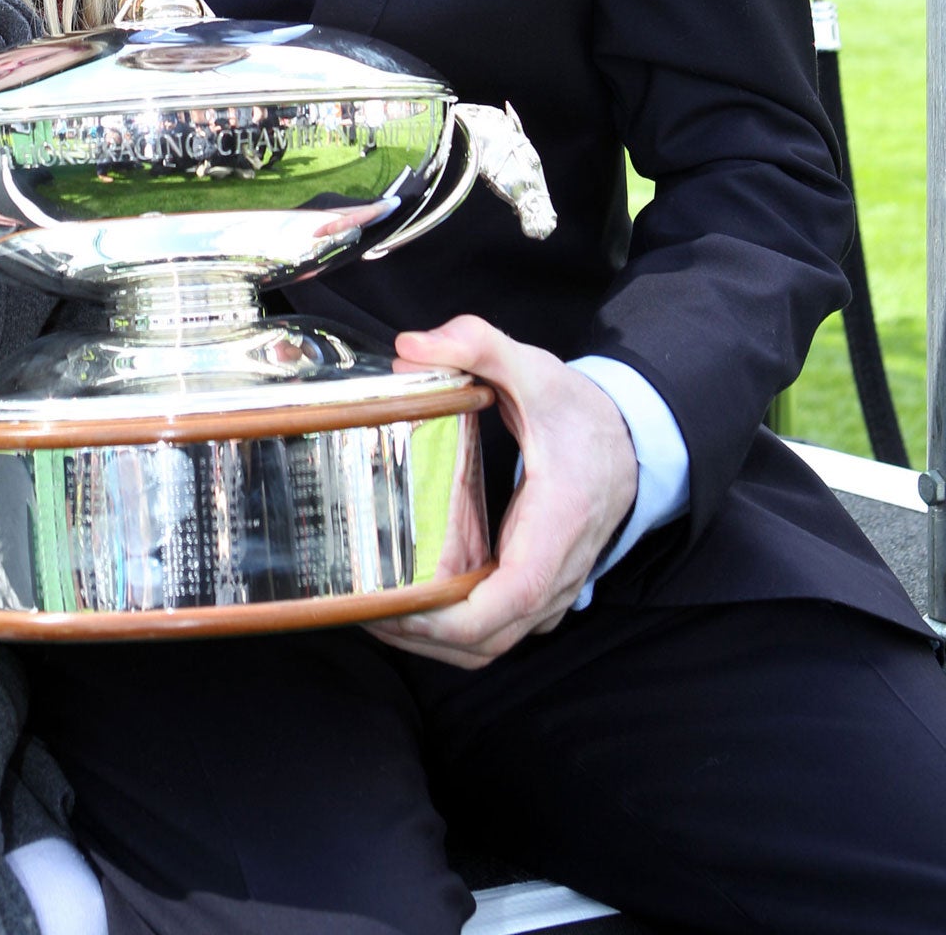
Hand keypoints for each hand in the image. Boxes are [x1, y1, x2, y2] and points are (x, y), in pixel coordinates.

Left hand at [368, 316, 638, 670]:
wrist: (631, 440)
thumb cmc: (581, 412)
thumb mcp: (534, 368)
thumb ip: (478, 345)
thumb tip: (410, 346)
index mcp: (558, 523)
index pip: (514, 595)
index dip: (454, 616)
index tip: (398, 605)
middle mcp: (559, 571)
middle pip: (490, 638)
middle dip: (422, 636)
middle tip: (360, 606)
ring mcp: (552, 589)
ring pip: (491, 646)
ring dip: (432, 643)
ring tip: (373, 612)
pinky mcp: (539, 591)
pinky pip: (496, 632)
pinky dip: (452, 634)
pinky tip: (410, 605)